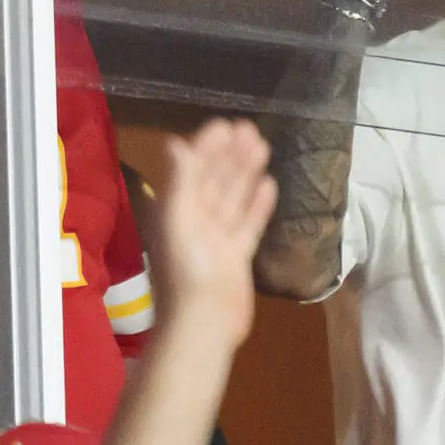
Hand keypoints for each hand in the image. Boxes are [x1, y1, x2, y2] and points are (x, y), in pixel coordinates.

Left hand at [151, 119, 276, 348]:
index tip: (225, 123)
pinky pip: (248, 223)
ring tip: (262, 145)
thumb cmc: (187, 269)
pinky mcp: (237, 255)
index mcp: (176, 209)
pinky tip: (270, 185)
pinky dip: (258, 204)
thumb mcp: (177, 219)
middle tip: (249, 126)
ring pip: (233, 196)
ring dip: (246, 171)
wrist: (204, 321)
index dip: (207, 146)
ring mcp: (217, 237)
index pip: (193, 169)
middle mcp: (195, 219)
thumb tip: (174, 142)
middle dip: (230, 153)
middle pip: (215, 179)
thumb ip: (179, 181)